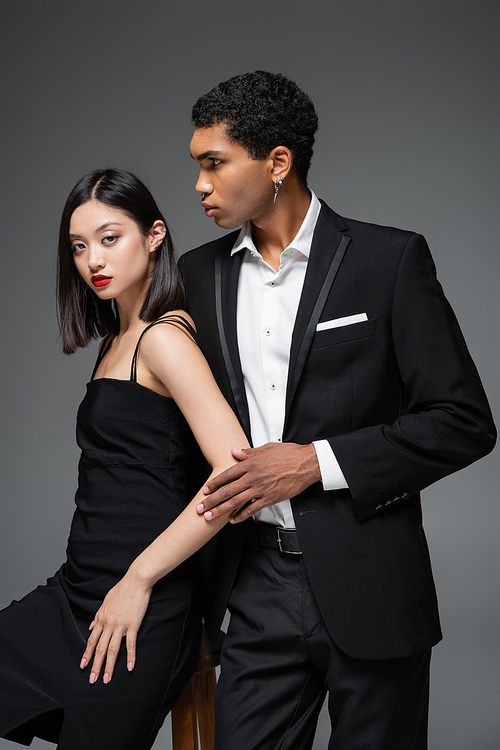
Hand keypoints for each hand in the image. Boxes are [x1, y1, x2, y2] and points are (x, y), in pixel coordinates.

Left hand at [80, 574, 151, 683]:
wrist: (136, 581)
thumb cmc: (122, 589)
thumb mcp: (106, 601)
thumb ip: (98, 615)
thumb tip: (91, 627)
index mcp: (102, 618)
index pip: (92, 640)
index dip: (87, 654)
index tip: (83, 666)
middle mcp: (109, 624)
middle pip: (100, 648)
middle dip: (95, 665)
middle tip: (92, 680)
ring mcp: (120, 625)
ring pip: (112, 649)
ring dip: (109, 666)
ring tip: (106, 679)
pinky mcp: (133, 625)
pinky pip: (130, 644)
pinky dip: (130, 656)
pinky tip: (130, 667)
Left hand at [196, 442, 320, 522]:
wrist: (305, 463)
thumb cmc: (288, 454)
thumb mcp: (265, 448)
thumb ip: (248, 452)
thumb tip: (234, 452)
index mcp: (251, 464)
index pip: (227, 474)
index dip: (214, 483)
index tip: (205, 489)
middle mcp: (253, 477)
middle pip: (228, 490)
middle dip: (212, 500)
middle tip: (201, 507)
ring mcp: (261, 489)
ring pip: (236, 501)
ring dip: (221, 509)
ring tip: (210, 516)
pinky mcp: (270, 498)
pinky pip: (252, 509)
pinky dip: (241, 515)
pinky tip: (233, 520)